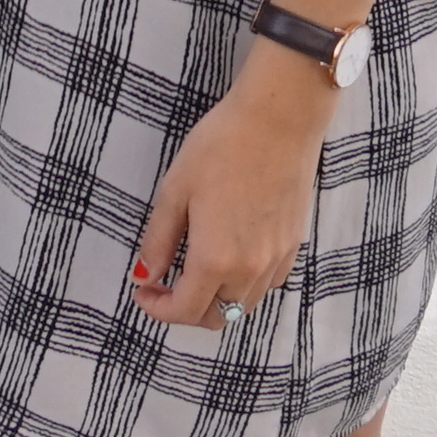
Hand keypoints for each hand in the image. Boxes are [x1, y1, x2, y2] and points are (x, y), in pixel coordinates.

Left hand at [130, 52, 329, 332]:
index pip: (185, 311)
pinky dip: (244, 285)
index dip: (157, 309)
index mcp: (215, 260)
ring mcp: (276, 259)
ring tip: (195, 270)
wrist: (279, 119)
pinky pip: (266, 284)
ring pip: (243, 305)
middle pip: (216, 317)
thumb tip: (145, 275)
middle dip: (186, 310)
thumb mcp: (175, 190)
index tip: (143, 291)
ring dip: (216, 300)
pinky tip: (230, 257)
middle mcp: (250, 270)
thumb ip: (159, 240)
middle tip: (165, 284)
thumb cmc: (222, 147)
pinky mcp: (293, 244)